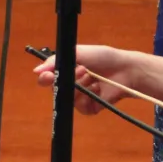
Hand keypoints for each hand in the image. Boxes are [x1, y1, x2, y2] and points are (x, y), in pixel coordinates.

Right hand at [32, 44, 162, 113]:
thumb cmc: (104, 57)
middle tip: (83, 71)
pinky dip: (90, 98)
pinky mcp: (91, 108)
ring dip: (82, 87)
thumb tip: (36, 70)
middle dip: (70, 80)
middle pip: (59, 90)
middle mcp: (71, 86)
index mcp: (66, 72)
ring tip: (93, 78)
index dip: (46, 79)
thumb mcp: (78, 53)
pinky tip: (98, 89)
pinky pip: (82, 108)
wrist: (126, 70)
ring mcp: (81, 98)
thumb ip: (55, 61)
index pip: (48, 79)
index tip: (47, 76)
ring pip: (70, 99)